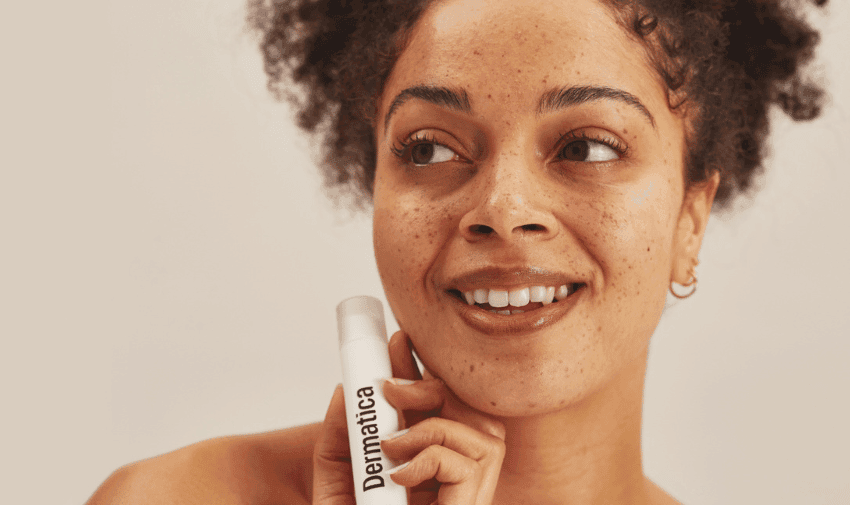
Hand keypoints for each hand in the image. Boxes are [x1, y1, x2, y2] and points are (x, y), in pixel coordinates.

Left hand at [312, 331, 504, 504]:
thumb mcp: (336, 481)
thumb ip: (340, 438)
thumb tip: (346, 390)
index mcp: (430, 462)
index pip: (439, 403)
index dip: (422, 369)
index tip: (396, 341)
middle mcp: (458, 475)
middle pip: (471, 409)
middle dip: (431, 383)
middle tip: (388, 385)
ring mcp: (471, 494)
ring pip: (482, 431)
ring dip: (430, 425)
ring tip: (389, 447)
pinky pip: (470, 460)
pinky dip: (430, 455)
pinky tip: (398, 476)